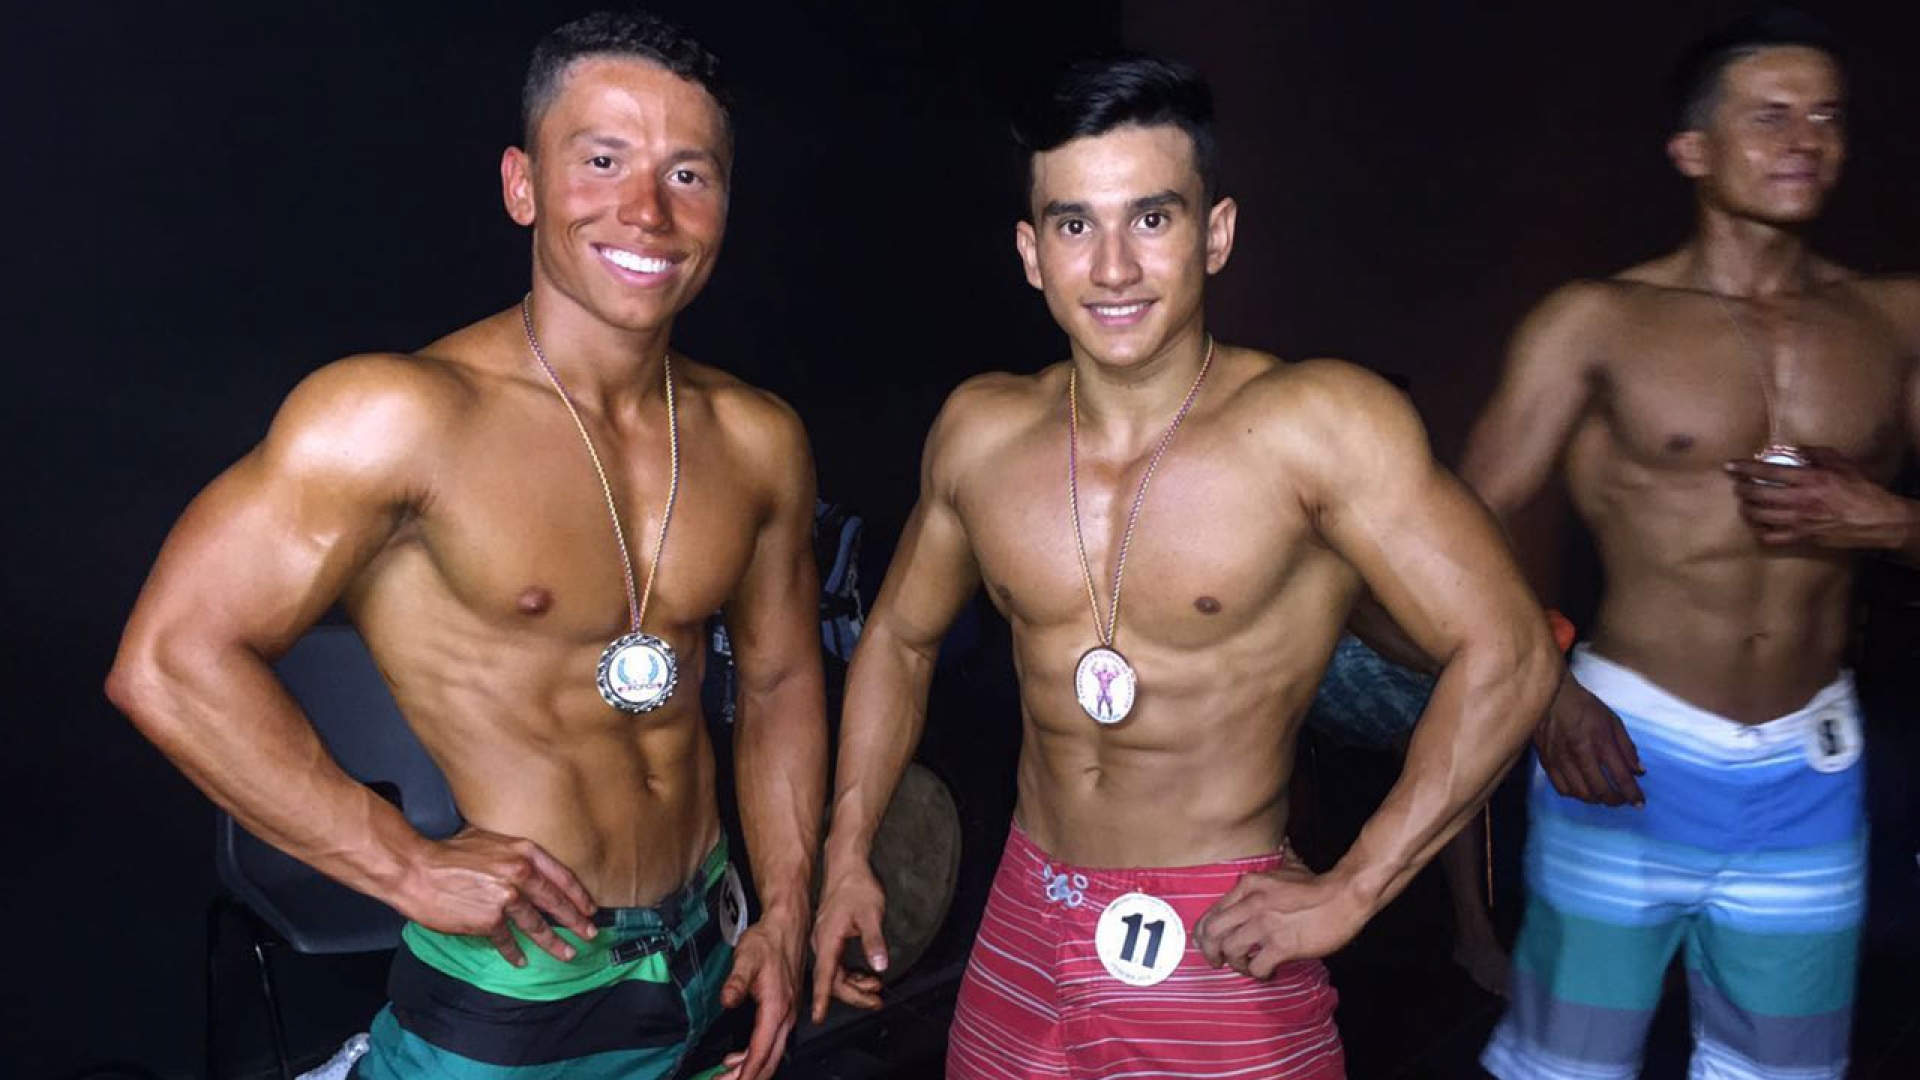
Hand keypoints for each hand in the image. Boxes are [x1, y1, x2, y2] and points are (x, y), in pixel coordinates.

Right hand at [396, 826, 597, 965]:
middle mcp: (520, 873)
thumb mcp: (489, 839)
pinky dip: (515, 952)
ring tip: (566, 953)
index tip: (589, 907)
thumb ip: (513, 853)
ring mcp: (506, 898)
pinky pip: (508, 940)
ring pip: (537, 925)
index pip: (562, 875)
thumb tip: (529, 866)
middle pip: (556, 902)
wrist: (417, 870)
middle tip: (590, 933)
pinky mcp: (489, 920)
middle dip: (576, 921)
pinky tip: (521, 960)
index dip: (578, 894)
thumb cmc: (448, 853)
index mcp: (523, 851)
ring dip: (554, 943)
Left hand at [715, 909, 806, 1079]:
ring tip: (727, 1076)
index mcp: (777, 1007)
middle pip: (770, 1060)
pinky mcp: (787, 1010)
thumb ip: (736, 981)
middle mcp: (787, 1015)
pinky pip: (774, 1042)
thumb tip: (726, 1000)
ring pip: (773, 1053)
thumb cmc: (768, 940)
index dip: (745, 1072)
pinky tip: (739, 1057)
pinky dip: (756, 1055)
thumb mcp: (747, 957)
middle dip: (747, 1077)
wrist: (787, 925)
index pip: (761, 1051)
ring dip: (751, 1068)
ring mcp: (789, 1014)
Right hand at [808, 863, 888, 1021]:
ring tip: (876, 990)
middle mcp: (822, 943)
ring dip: (856, 985)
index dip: (822, 998)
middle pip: (833, 980)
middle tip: (876, 1002)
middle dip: (854, 995)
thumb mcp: (871, 914)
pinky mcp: (830, 938)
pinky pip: (838, 964)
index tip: (819, 1016)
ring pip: (836, 974)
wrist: (847, 866)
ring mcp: (825, 941)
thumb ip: (874, 942)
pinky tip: (868, 976)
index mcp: (827, 939)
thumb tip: (880, 965)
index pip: (824, 976)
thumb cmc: (856, 886)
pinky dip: (853, 974)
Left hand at [1195, 864, 1367, 977]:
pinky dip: (1259, 974)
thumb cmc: (1319, 885)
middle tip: (1220, 963)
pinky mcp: (1282, 944)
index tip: (1210, 946)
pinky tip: (1269, 972)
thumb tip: (1283, 844)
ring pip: (1231, 950)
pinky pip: (1257, 966)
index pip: (1211, 913)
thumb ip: (1281, 858)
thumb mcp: (1291, 866)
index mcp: (1248, 885)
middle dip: (1211, 952)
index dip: (1204, 935)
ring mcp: (1266, 924)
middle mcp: (1251, 904)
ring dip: (1236, 964)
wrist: (1345, 897)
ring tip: (1248, 968)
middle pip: (1212, 933)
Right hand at [1534, 670, 1643, 805]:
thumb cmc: (1584, 706)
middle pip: (1601, 791)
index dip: (1633, 794)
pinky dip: (1575, 794)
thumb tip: (1639, 771)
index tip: (1639, 803)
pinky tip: (1581, 790)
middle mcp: (1582, 755)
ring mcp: (1562, 760)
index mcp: (1601, 742)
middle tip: (1621, 800)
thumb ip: (1627, 747)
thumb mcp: (1613, 721)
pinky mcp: (1547, 762)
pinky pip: (1562, 789)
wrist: (1551, 696)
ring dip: (1596, 799)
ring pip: (1581, 794)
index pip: (1621, 777)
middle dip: (1615, 801)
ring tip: (1602, 795)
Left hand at [1724, 446, 1914, 548]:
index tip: (1729, 465)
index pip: (1768, 472)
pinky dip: (1760, 529)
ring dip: (1746, 508)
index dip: (1745, 468)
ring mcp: (1799, 522)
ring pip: (1759, 516)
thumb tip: (1792, 449)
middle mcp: (1800, 501)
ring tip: (1744, 502)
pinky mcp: (1802, 538)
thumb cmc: (1859, 489)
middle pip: (1757, 495)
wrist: (1875, 519)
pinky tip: (1759, 523)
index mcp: (1809, 480)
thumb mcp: (1840, 463)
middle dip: (1741, 489)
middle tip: (1738, 485)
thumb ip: (1814, 453)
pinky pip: (1770, 536)